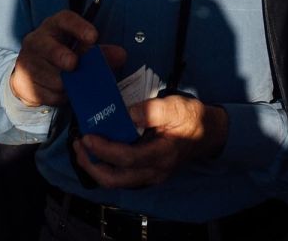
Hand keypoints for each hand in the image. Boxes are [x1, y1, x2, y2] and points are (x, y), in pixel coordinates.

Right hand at [10, 10, 124, 106]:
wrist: (32, 75)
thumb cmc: (62, 55)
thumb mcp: (81, 49)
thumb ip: (101, 52)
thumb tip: (121, 55)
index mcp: (53, 26)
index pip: (64, 19)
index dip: (79, 27)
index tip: (93, 37)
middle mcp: (37, 40)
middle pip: (48, 48)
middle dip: (63, 56)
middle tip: (74, 64)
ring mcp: (27, 61)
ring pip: (47, 74)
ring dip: (64, 83)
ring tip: (74, 84)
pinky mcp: (23, 82)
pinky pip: (44, 92)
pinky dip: (58, 96)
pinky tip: (64, 94)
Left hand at [72, 95, 228, 188]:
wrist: (209, 132)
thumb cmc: (192, 118)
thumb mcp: (177, 107)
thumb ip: (153, 110)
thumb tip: (128, 113)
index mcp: (162, 154)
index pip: (127, 158)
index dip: (104, 150)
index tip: (87, 136)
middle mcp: (155, 171)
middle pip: (116, 179)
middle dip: (91, 165)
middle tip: (78, 145)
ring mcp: (151, 175)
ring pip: (116, 181)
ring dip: (96, 167)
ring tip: (82, 148)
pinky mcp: (148, 173)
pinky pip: (122, 175)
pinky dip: (106, 166)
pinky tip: (98, 151)